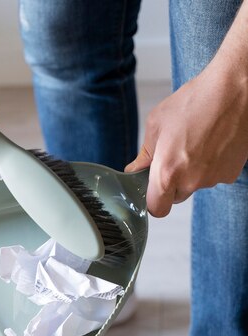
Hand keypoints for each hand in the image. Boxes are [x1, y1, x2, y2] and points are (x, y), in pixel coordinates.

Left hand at [125, 57, 247, 216]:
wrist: (235, 90)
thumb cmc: (195, 101)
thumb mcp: (157, 124)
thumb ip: (144, 155)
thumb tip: (135, 170)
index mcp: (167, 172)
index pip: (156, 209)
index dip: (153, 200)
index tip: (152, 188)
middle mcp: (191, 181)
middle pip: (176, 196)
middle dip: (172, 182)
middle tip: (175, 155)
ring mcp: (213, 179)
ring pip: (195, 185)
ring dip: (192, 171)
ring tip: (196, 142)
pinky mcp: (230, 173)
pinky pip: (214, 176)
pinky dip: (211, 165)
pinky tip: (212, 143)